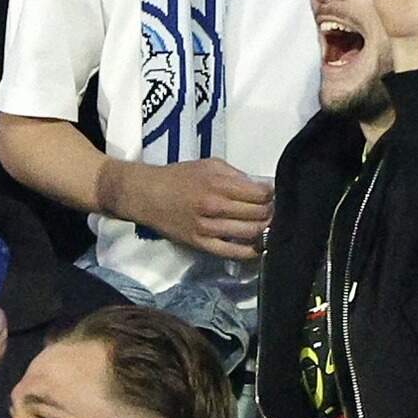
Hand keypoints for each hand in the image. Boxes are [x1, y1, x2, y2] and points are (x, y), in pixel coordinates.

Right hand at [110, 156, 271, 260]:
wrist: (147, 195)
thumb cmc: (178, 177)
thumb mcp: (208, 165)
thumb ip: (236, 175)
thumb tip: (261, 187)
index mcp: (217, 184)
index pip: (259, 194)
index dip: (271, 194)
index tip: (270, 194)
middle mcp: (214, 207)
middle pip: (258, 214)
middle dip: (270, 212)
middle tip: (271, 210)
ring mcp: (207, 228)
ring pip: (250, 233)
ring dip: (263, 229)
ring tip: (265, 225)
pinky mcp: (201, 244)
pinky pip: (232, 252)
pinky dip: (250, 251)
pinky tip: (257, 246)